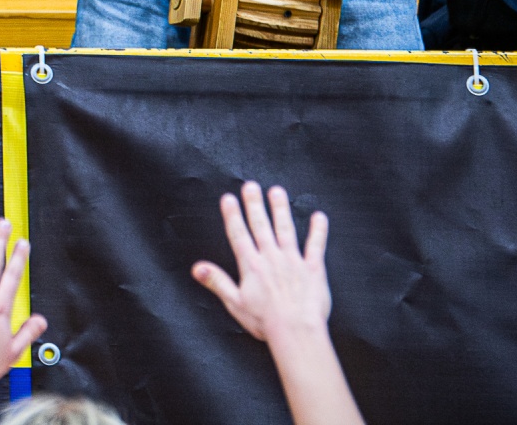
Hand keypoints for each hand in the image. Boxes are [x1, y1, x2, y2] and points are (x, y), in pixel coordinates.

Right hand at [191, 183, 362, 424]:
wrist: (297, 332)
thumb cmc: (265, 321)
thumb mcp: (235, 303)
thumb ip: (217, 282)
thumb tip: (197, 268)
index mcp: (251, 266)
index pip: (239, 235)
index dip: (233, 215)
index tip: (228, 198)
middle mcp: (271, 258)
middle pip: (261, 226)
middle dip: (255, 204)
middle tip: (251, 185)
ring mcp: (293, 261)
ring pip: (285, 230)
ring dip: (281, 209)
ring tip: (277, 191)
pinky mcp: (313, 269)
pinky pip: (316, 246)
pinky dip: (318, 231)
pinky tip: (320, 217)